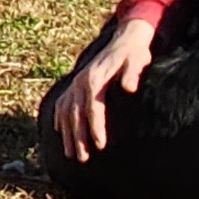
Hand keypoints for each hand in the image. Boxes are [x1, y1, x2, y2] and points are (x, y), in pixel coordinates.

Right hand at [53, 16, 154, 160]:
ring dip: (67, 134)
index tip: (100, 145)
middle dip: (78, 138)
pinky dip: (60, 119)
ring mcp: (75, 83)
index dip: (95, 128)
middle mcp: (80, 82)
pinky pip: (62, 104)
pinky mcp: (75, 84)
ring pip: (66, 113)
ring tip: (72, 155)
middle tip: (83, 158)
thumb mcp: (138, 60)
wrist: (125, 39)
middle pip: (75, 115)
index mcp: (94, 79)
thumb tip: (129, 88)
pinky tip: (59, 133)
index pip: (92, 109)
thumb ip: (133, 74)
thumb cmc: (134, 54)